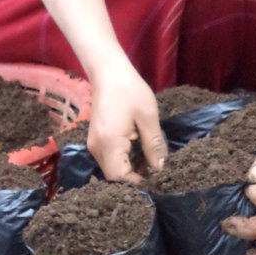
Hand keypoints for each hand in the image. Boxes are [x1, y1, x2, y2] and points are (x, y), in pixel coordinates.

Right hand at [85, 54, 166, 182]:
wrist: (108, 71)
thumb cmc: (129, 90)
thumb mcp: (147, 117)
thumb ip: (154, 145)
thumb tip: (161, 168)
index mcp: (108, 144)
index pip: (120, 178)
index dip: (138, 183)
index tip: (157, 180)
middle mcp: (97, 149)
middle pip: (114, 176)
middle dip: (136, 177)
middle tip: (157, 171)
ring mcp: (95, 144)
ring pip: (112, 168)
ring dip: (131, 168)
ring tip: (151, 161)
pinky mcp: (97, 139)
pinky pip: (110, 158)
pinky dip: (125, 160)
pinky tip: (140, 152)